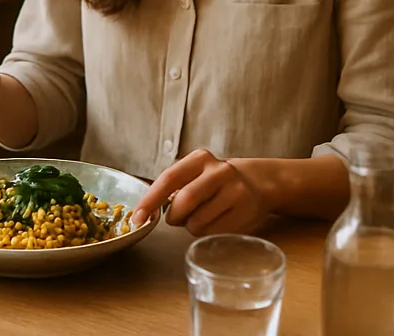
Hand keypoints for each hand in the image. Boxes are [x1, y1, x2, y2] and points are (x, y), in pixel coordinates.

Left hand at [131, 150, 271, 235]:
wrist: (256, 183)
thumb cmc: (214, 182)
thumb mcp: (195, 174)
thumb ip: (174, 187)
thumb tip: (148, 211)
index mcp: (199, 158)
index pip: (169, 178)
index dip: (150, 200)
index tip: (137, 218)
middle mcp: (219, 170)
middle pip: (184, 201)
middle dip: (175, 217)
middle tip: (178, 218)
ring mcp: (235, 191)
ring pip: (197, 222)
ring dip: (191, 227)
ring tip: (201, 217)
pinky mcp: (245, 212)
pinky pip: (214, 233)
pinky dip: (207, 233)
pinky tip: (215, 222)